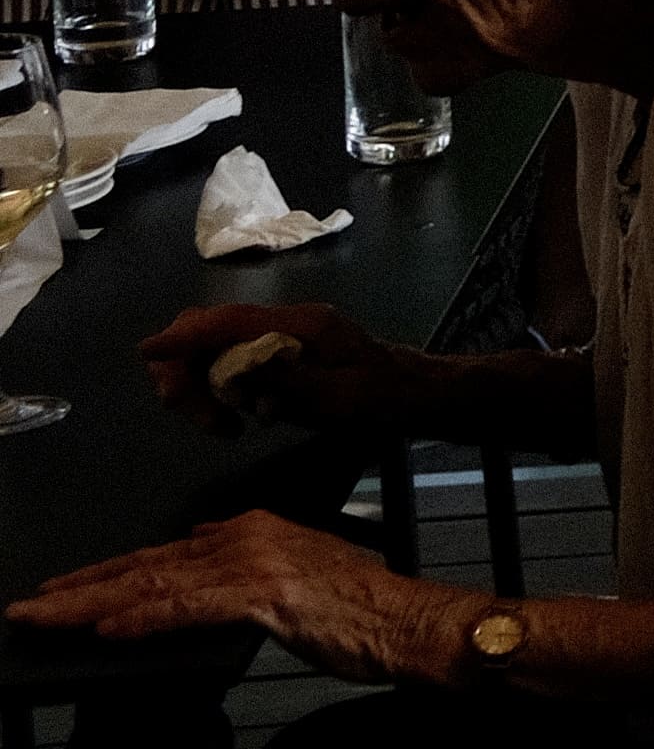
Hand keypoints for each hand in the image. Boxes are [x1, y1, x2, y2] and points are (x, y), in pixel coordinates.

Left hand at [10, 511, 460, 684]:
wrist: (405, 620)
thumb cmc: (358, 607)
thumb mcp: (297, 567)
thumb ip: (247, 555)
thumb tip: (203, 542)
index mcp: (251, 530)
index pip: (160, 555)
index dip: (104, 574)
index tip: (59, 591)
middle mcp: (246, 538)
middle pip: (146, 565)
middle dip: (79, 588)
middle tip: (28, 606)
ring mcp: (254, 563)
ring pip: (156, 584)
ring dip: (92, 603)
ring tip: (47, 616)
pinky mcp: (264, 595)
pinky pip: (190, 608)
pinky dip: (146, 617)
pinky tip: (111, 629)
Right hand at [136, 300, 428, 442]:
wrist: (412, 394)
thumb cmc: (382, 399)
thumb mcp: (337, 398)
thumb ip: (287, 379)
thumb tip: (238, 363)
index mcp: (300, 326)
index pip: (229, 321)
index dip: (184, 336)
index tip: (147, 351)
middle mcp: (286, 323)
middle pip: (211, 332)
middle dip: (187, 372)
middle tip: (207, 420)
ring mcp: (283, 336)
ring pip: (216, 350)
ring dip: (204, 388)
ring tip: (226, 427)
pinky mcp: (282, 353)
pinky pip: (234, 362)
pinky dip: (224, 389)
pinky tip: (241, 417)